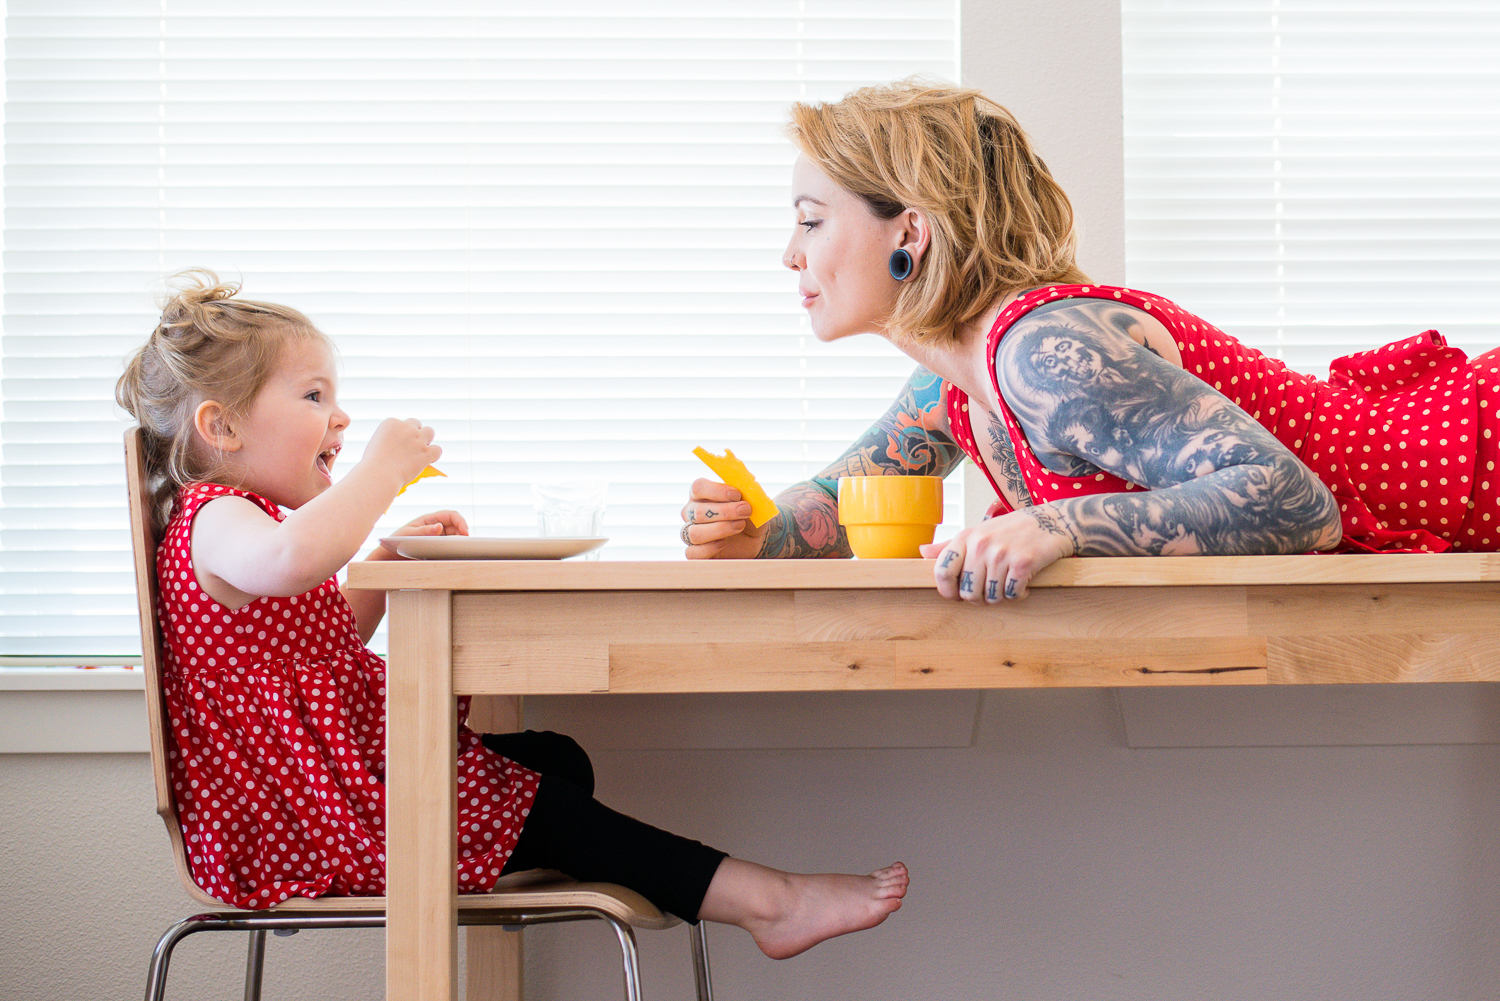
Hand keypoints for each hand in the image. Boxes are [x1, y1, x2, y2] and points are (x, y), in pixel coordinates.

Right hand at [363, 417, 441, 487]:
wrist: (379, 474)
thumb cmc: (372, 465)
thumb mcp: (376, 447)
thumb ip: (389, 443)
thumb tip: (399, 449)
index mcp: (391, 423)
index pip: (401, 423)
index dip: (402, 434)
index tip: (400, 443)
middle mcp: (406, 428)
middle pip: (416, 423)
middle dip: (416, 432)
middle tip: (412, 445)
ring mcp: (417, 439)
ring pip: (430, 432)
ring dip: (427, 439)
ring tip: (423, 450)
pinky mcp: (426, 452)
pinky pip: (438, 449)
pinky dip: (435, 455)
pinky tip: (430, 460)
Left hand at [372, 510, 468, 559]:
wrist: (390, 556)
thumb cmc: (397, 542)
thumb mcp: (408, 534)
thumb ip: (423, 530)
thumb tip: (439, 526)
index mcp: (430, 519)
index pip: (451, 515)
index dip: (460, 521)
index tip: (465, 532)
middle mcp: (436, 527)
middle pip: (456, 526)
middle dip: (463, 532)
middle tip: (465, 543)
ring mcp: (438, 538)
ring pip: (455, 536)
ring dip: (460, 541)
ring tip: (459, 549)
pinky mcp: (438, 548)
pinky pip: (450, 547)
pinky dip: (455, 549)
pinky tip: (454, 554)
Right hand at [680, 478, 766, 558]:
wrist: (756, 537)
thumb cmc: (749, 514)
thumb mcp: (752, 499)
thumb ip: (748, 489)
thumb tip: (748, 481)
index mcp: (701, 494)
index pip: (698, 487)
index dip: (716, 491)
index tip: (737, 495)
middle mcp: (691, 512)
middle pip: (697, 512)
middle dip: (724, 512)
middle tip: (745, 511)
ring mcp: (691, 532)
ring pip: (695, 533)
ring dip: (720, 529)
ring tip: (739, 526)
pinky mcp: (695, 552)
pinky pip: (692, 553)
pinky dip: (709, 548)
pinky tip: (723, 543)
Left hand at [919, 508, 1074, 602]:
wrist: (1050, 521)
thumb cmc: (1010, 530)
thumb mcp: (977, 532)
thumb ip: (949, 546)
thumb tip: (921, 552)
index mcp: (966, 537)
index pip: (942, 572)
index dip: (947, 591)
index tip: (957, 594)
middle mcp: (981, 545)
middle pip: (968, 592)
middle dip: (979, 597)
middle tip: (990, 589)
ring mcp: (1002, 554)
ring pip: (991, 597)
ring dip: (1000, 596)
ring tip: (1007, 583)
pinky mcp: (1023, 563)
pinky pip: (1012, 594)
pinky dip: (1018, 594)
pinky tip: (1022, 582)